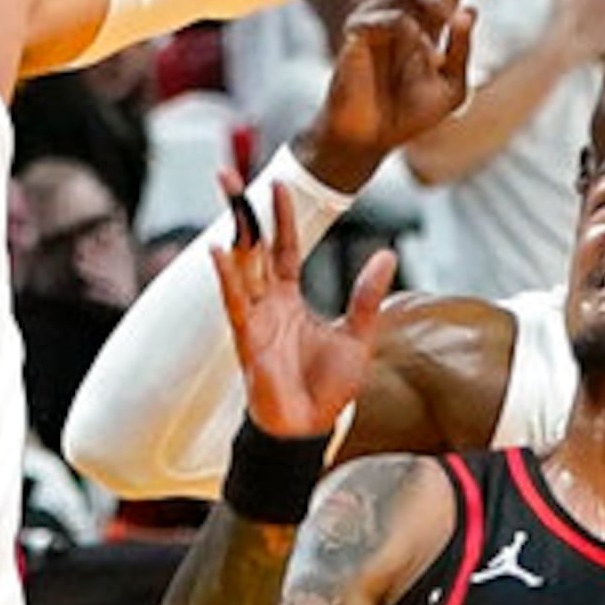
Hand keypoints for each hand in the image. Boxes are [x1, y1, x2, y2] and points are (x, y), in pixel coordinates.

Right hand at [210, 178, 390, 439]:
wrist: (308, 430)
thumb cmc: (326, 390)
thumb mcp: (358, 336)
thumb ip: (366, 295)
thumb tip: (385, 255)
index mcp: (290, 300)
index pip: (284, 247)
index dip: (282, 216)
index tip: (278, 183)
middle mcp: (268, 304)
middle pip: (253, 246)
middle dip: (242, 211)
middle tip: (227, 175)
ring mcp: (255, 319)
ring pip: (241, 264)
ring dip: (233, 229)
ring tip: (227, 195)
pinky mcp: (248, 340)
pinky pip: (235, 303)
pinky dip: (227, 277)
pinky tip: (218, 251)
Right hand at [299, 0, 497, 189]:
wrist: (371, 139)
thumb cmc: (409, 114)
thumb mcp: (451, 86)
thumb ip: (462, 50)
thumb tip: (472, 9)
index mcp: (429, 22)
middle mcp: (405, 12)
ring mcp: (380, 17)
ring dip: (440, 2)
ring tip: (455, 20)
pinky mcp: (358, 29)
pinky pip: (392, 19)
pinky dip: (414, 34)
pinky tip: (429, 57)